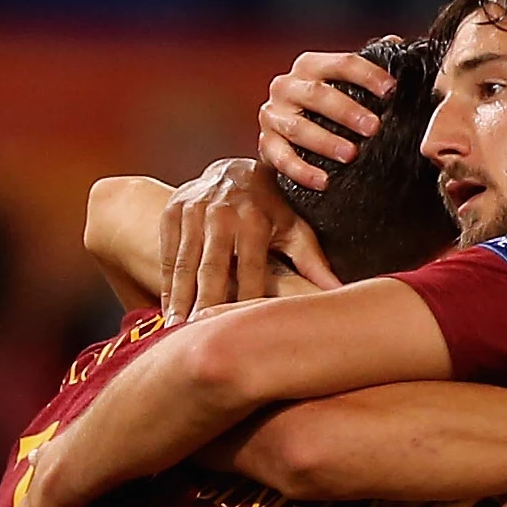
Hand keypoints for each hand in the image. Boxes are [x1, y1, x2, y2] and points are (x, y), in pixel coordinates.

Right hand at [162, 159, 340, 319]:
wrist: (230, 169)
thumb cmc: (270, 207)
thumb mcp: (293, 226)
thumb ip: (312, 260)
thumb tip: (339, 292)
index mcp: (255, 219)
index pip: (250, 270)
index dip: (245, 303)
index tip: (240, 334)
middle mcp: (222, 213)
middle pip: (211, 269)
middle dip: (205, 304)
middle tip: (198, 337)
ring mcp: (193, 211)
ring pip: (184, 263)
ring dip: (181, 299)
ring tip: (177, 330)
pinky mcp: (172, 212)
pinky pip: (168, 254)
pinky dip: (167, 283)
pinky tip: (169, 310)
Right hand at [256, 47, 398, 192]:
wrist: (285, 132)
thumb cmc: (324, 105)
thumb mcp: (342, 82)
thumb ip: (366, 66)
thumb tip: (395, 42)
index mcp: (309, 66)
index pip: (341, 63)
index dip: (368, 74)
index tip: (391, 90)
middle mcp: (286, 86)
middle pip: (318, 95)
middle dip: (347, 111)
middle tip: (373, 127)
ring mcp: (273, 115)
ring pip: (299, 128)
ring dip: (326, 142)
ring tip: (351, 154)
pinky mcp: (266, 144)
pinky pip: (282, 159)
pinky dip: (302, 171)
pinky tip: (323, 182)